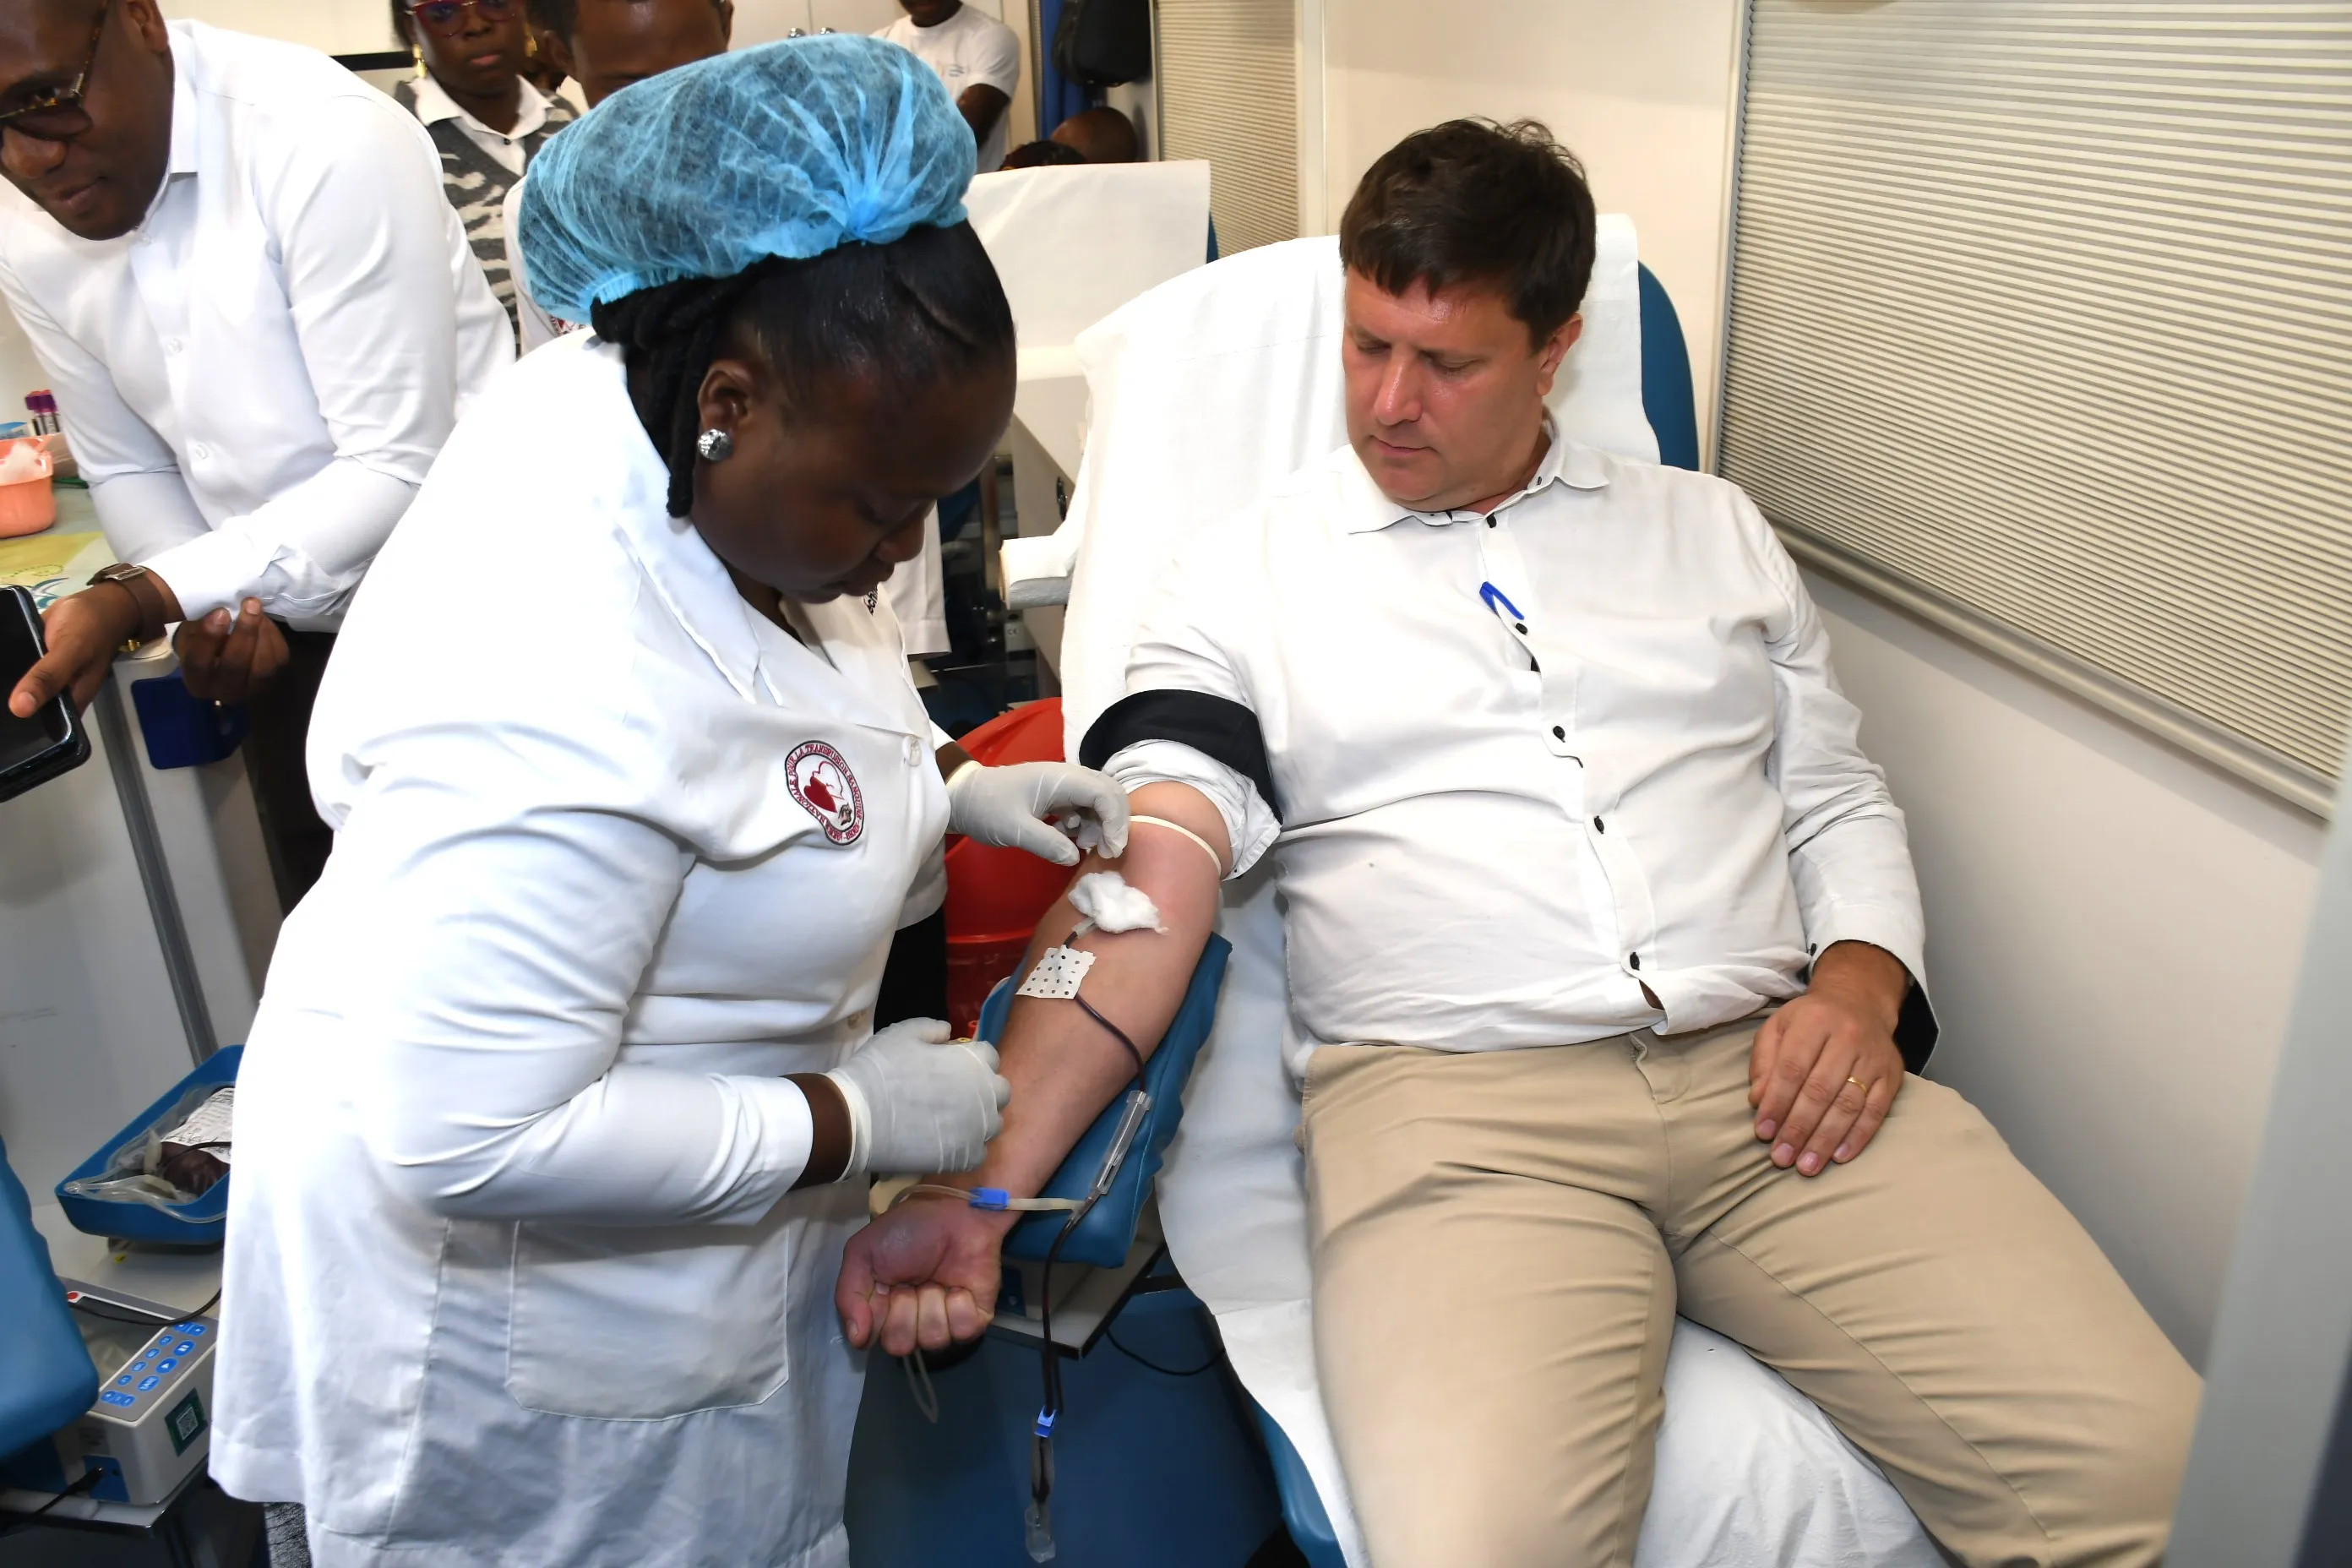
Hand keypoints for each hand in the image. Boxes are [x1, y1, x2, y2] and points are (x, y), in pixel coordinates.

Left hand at [7, 585, 139, 717]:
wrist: (96, 602)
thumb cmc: (91, 627)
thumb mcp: (70, 651)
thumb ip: (47, 677)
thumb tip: (19, 709)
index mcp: (69, 703)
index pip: (40, 728)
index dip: (19, 731)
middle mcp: (55, 695)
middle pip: (25, 709)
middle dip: (3, 708)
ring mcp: (42, 679)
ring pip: (15, 690)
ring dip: (0, 688)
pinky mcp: (31, 663)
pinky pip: (13, 671)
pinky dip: (3, 669)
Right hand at [174, 599, 288, 703]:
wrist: (223, 657)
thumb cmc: (202, 641)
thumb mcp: (192, 633)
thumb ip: (201, 624)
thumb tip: (221, 605)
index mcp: (196, 681)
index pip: (199, 663)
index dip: (209, 637)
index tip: (220, 612)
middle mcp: (223, 692)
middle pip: (235, 666)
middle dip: (245, 633)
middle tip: (250, 605)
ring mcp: (251, 691)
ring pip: (262, 667)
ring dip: (262, 634)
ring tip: (257, 609)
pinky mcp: (272, 682)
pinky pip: (278, 660)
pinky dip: (274, 638)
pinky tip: (264, 621)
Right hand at [824, 1018, 1010, 1177]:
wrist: (857, 1117)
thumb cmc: (880, 1069)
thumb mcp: (903, 1033)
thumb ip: (933, 1028)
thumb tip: (949, 1033)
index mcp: (975, 1062)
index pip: (989, 1056)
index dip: (971, 1059)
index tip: (952, 1066)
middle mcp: (985, 1095)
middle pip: (999, 1091)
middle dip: (983, 1090)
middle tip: (954, 1094)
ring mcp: (978, 1129)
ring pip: (992, 1124)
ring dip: (978, 1120)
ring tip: (950, 1122)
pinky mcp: (965, 1158)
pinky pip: (978, 1153)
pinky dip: (967, 1149)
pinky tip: (946, 1144)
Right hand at [837, 1196, 1011, 1354]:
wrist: (956, 1210)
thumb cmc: (908, 1230)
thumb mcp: (863, 1253)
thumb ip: (849, 1295)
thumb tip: (856, 1340)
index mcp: (882, 1308)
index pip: (871, 1338)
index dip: (877, 1317)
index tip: (884, 1289)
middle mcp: (912, 1320)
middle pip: (901, 1345)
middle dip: (905, 1311)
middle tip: (912, 1283)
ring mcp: (944, 1320)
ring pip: (932, 1341)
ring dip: (933, 1305)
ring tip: (937, 1280)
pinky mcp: (974, 1317)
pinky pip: (963, 1332)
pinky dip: (960, 1307)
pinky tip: (959, 1287)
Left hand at [946, 759, 1131, 866]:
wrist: (962, 798)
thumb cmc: (987, 808)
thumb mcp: (1015, 829)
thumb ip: (1048, 843)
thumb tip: (1075, 858)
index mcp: (1060, 778)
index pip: (1104, 793)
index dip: (1115, 821)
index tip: (1111, 850)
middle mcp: (1067, 777)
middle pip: (1108, 792)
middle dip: (1114, 822)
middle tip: (1107, 851)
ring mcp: (1062, 785)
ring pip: (1098, 801)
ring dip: (1100, 824)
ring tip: (1086, 847)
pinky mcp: (1056, 795)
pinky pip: (1083, 807)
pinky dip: (1086, 823)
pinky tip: (1071, 838)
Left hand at [1749, 941, 1909, 1175]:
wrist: (1859, 1002)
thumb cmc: (1810, 1020)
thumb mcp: (1778, 1027)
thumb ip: (1764, 1061)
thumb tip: (1758, 1100)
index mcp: (1814, 1022)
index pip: (1792, 1069)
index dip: (1776, 1103)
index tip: (1763, 1132)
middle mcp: (1847, 1038)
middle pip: (1820, 1091)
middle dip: (1798, 1128)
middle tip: (1782, 1158)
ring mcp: (1873, 1058)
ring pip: (1848, 1105)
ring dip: (1825, 1140)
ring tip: (1806, 1166)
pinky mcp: (1892, 1076)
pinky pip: (1876, 1111)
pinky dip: (1858, 1137)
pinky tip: (1839, 1157)